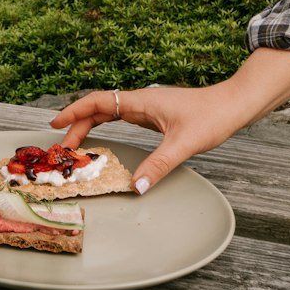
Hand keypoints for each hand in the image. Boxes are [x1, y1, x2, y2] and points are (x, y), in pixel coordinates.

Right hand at [49, 47, 289, 193]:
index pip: (99, 102)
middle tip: (60, 147)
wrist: (233, 104)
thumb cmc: (212, 117)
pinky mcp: (155, 115)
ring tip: (74, 144)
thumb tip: (135, 187)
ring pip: (109, 112)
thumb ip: (158, 166)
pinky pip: (121, 116)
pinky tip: (102, 136)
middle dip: (76, 125)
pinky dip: (105, 125)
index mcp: (142, 101)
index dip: (74, 112)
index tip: (55, 125)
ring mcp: (147, 107)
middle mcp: (141, 101)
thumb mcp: (183, 144)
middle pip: (98, 108)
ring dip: (89, 125)